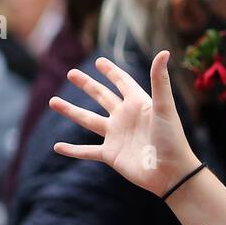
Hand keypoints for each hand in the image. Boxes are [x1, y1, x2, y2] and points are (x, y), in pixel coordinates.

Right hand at [49, 51, 198, 196]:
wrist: (171, 173)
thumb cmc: (172, 139)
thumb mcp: (164, 107)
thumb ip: (160, 81)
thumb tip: (164, 52)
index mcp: (138, 103)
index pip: (122, 82)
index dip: (111, 71)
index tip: (99, 61)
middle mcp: (124, 117)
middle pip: (101, 96)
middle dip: (86, 85)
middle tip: (71, 73)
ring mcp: (116, 136)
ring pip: (88, 120)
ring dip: (70, 111)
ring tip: (53, 102)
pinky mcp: (111, 154)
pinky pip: (87, 151)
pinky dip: (72, 150)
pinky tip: (57, 147)